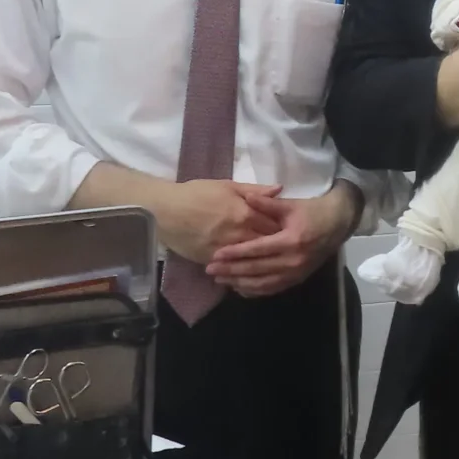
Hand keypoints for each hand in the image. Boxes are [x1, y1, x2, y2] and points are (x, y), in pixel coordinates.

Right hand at [158, 179, 285, 264]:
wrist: (165, 210)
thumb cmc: (196, 193)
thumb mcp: (227, 186)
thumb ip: (255, 190)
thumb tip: (280, 190)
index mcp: (245, 213)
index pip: (275, 225)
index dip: (285, 229)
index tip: (293, 231)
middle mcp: (239, 234)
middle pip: (267, 245)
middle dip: (277, 247)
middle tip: (287, 249)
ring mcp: (226, 249)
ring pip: (252, 260)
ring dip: (263, 261)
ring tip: (272, 262)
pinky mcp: (213, 260)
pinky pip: (234, 269)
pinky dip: (244, 271)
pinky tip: (251, 273)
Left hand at [207, 185, 361, 297]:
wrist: (338, 224)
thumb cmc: (313, 211)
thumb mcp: (291, 204)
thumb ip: (268, 203)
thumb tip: (247, 197)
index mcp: (291, 241)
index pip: (258, 250)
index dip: (236, 253)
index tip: (216, 255)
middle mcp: (293, 261)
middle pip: (257, 269)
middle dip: (232, 271)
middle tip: (210, 271)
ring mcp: (296, 273)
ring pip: (263, 283)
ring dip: (240, 283)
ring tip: (220, 281)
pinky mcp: (298, 279)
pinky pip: (273, 288)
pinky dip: (255, 290)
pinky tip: (239, 289)